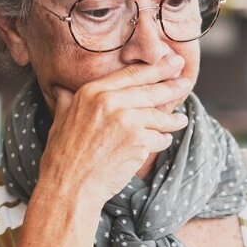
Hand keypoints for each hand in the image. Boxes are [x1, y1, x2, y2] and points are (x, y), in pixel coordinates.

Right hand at [40, 57, 192, 208]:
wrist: (70, 185)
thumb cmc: (63, 156)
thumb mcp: (61, 120)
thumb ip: (67, 101)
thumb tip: (62, 89)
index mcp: (93, 92)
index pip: (132, 74)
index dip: (156, 67)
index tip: (171, 62)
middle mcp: (111, 101)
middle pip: (151, 90)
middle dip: (172, 85)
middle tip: (186, 81)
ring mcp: (127, 121)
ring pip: (160, 116)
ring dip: (173, 119)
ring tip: (181, 119)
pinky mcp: (139, 142)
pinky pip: (160, 138)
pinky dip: (163, 140)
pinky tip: (164, 141)